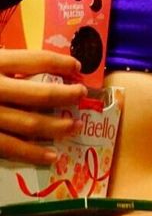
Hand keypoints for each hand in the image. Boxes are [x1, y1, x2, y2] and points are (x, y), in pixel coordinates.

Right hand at [0, 50, 85, 164]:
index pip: (33, 60)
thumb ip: (3, 60)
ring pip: (26, 123)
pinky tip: (51, 156)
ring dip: (55, 125)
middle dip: (64, 95)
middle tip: (81, 94)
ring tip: (73, 125)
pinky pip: (8, 147)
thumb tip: (32, 63)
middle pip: (36, 93)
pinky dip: (31, 153)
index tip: (76, 66)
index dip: (58, 62)